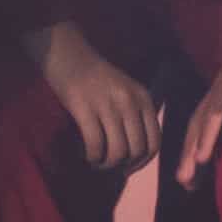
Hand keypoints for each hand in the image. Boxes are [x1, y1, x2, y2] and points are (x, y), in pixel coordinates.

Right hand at [36, 33, 157, 171]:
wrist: (67, 53)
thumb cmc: (94, 76)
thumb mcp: (125, 90)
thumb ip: (135, 115)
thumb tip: (135, 154)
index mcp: (143, 98)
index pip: (154, 141)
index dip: (143, 162)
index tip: (129, 168)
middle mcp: (129, 102)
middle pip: (136, 150)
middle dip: (124, 165)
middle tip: (110, 167)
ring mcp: (107, 104)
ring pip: (117, 151)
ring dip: (107, 164)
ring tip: (97, 163)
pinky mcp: (84, 108)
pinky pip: (95, 144)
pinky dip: (92, 156)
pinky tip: (87, 155)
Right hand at [170, 47, 221, 181]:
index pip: (214, 110)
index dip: (206, 135)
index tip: (200, 159)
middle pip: (200, 119)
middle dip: (191, 149)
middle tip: (184, 179)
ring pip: (201, 126)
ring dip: (192, 153)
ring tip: (187, 182)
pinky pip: (212, 131)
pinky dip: (204, 149)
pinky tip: (202, 172)